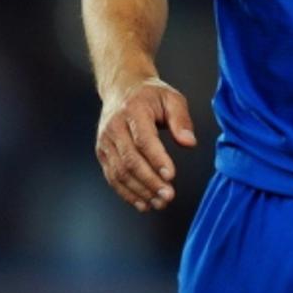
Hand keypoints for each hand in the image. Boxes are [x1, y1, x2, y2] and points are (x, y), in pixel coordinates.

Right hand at [95, 76, 195, 212]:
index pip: (144, 139)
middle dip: (150, 181)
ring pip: (120, 172)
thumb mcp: (172, 98)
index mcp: (133, 111)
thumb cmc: (151, 95)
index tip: (171, 176)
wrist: (122, 89)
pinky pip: (112, 177)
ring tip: (159, 203)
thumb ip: (182, 119)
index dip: (157, 159)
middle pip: (130, 160)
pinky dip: (127, 193)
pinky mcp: (103, 153)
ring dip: (139, 191)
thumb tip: (189, 143)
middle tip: (168, 196)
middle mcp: (114, 127)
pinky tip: (143, 203)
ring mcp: (105, 142)